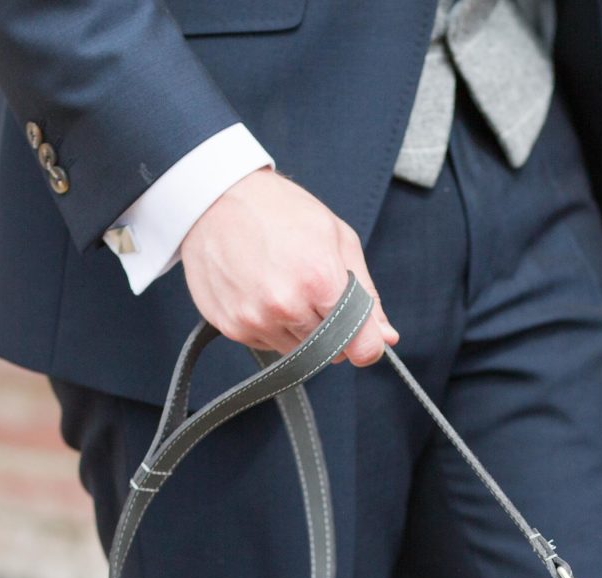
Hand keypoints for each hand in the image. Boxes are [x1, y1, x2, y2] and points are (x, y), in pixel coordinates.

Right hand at [177, 167, 397, 363]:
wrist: (215, 199)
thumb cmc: (281, 211)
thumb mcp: (337, 238)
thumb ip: (366, 293)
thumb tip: (387, 337)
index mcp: (319, 279)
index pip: (360, 348)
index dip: (367, 343)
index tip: (365, 335)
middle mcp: (285, 306)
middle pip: (331, 352)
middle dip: (333, 331)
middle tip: (316, 292)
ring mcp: (255, 320)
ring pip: (300, 354)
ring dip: (301, 331)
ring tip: (285, 287)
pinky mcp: (232, 328)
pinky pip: (268, 346)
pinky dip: (273, 328)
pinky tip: (262, 293)